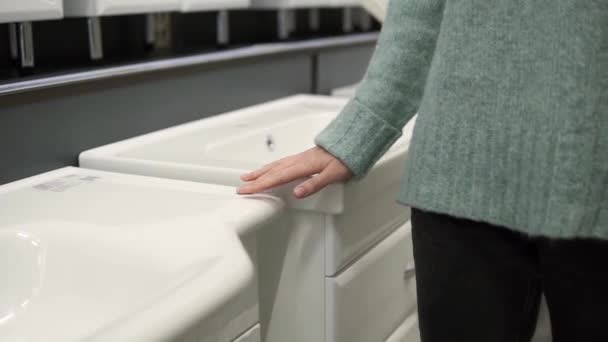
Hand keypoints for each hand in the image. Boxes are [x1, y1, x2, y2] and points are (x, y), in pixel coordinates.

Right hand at [237, 146, 352, 198]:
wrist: (352, 144)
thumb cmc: (345, 160)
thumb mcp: (333, 175)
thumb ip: (314, 184)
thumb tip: (297, 193)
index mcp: (302, 166)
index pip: (276, 178)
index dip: (259, 185)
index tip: (246, 190)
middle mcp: (298, 161)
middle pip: (271, 171)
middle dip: (255, 180)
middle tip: (240, 187)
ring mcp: (300, 158)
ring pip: (275, 166)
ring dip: (260, 172)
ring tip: (248, 177)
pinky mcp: (303, 157)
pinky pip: (281, 162)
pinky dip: (271, 167)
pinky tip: (269, 169)